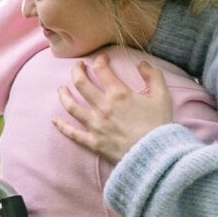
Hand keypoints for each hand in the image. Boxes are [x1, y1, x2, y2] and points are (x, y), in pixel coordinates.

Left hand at [54, 56, 174, 163]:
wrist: (155, 156)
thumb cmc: (159, 126)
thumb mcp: (162, 97)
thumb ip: (154, 76)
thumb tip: (142, 63)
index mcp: (119, 93)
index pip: (102, 69)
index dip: (100, 61)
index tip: (101, 59)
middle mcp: (103, 106)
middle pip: (81, 83)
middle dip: (76, 70)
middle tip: (77, 67)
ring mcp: (95, 125)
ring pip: (71, 106)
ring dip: (63, 95)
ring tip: (61, 89)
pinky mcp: (93, 142)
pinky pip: (72, 133)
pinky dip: (62, 126)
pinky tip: (55, 120)